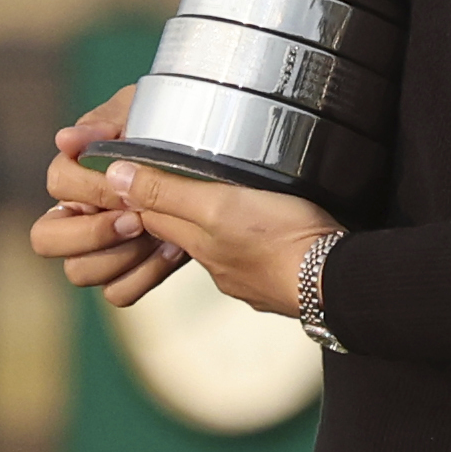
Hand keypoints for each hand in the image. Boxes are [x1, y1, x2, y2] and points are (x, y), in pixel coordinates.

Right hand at [29, 84, 186, 305]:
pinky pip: (117, 292)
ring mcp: (100, 248)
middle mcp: (78, 214)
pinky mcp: (128, 272)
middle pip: (46, 239)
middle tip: (135, 219)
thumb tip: (65, 140)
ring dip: (120, 256)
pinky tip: (172, 251)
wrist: (216, 167)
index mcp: (76, 172)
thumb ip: (106, 123)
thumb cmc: (169, 130)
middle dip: (90, 233)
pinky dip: (144, 277)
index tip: (127, 187)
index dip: (89, 189)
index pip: (57, 184)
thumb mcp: (144, 113)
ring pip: (79, 271)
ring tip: (160, 234)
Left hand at [98, 159, 339, 318]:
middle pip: (183, 230)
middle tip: (178, 175)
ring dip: (215, 224)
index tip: (134, 169)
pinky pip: (249, 257)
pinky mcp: (273, 280)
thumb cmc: (281, 239)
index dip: (139, 192)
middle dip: (175, 207)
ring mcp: (245, 276)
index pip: (151, 215)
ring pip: (217, 244)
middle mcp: (215, 264)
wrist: (336, 281)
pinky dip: (246, 241)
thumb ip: (167, 192)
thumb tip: (114, 178)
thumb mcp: (217, 205)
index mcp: (197, 241)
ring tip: (224, 199)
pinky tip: (259, 230)